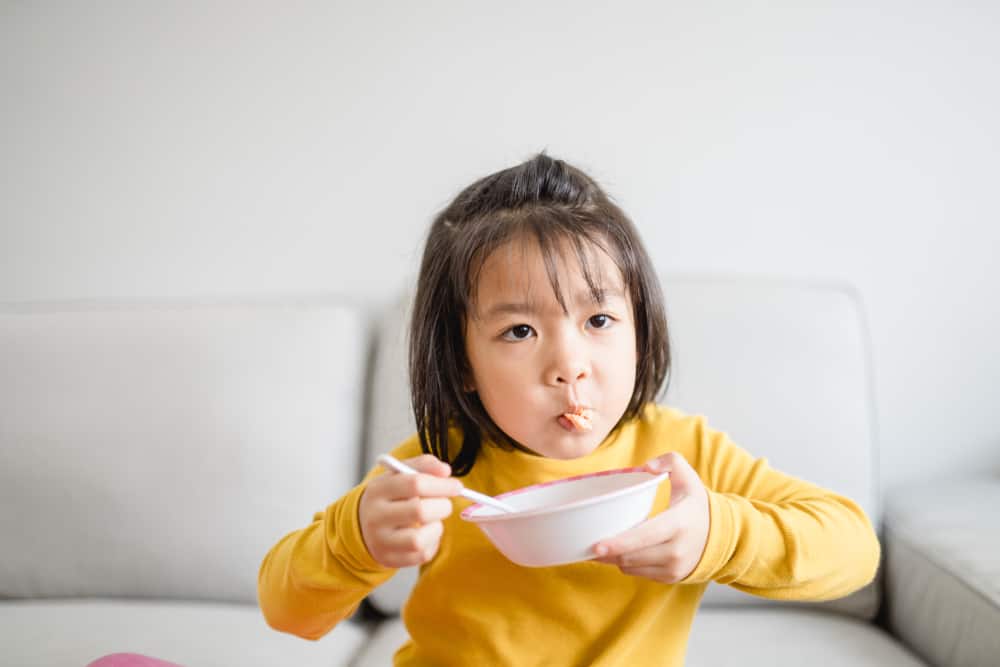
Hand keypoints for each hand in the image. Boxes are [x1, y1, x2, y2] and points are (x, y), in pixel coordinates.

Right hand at [359, 454, 463, 567]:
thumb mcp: (400, 474)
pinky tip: (427, 533)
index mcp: (378, 490)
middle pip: (419, 511)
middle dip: (442, 506)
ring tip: (433, 520)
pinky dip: (432, 543)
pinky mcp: (389, 559)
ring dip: (436, 527)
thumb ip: (424, 466)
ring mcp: (380, 541)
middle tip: (445, 503)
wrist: (362, 524)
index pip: (415, 484)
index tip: (456, 486)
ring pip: (419, 539)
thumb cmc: (389, 496)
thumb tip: (445, 471)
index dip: (442, 484)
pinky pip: (421, 555)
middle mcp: (376, 516)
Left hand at [593, 452, 709, 583]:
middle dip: (606, 551)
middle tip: (585, 543)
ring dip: (614, 557)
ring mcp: (673, 567)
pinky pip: (637, 573)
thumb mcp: (687, 476)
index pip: (644, 536)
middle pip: (631, 555)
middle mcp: (676, 550)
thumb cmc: (695, 503)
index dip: (619, 542)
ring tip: (602, 544)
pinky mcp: (669, 578)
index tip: (596, 545)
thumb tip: (646, 467)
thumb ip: (669, 461)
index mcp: (678, 523)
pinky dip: (626, 562)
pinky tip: (622, 550)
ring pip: (630, 566)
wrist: (719, 535)